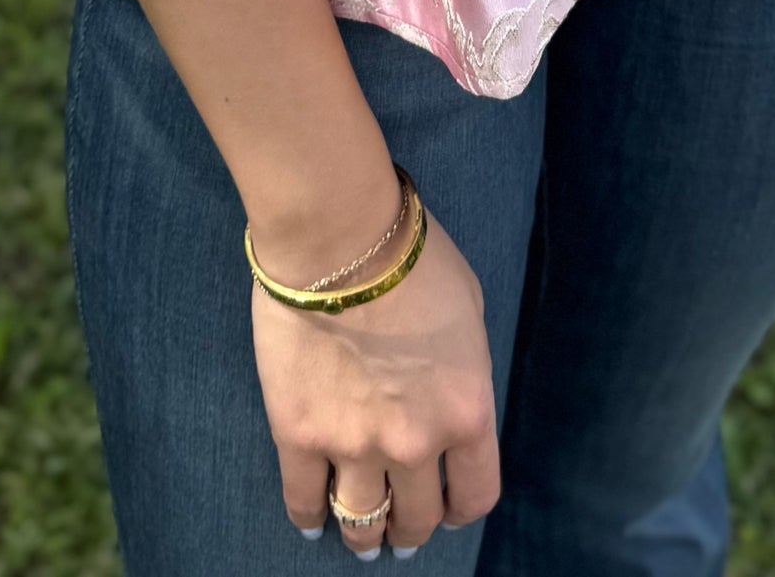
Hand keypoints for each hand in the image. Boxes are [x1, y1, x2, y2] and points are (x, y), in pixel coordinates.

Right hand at [252, 209, 501, 554]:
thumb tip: (446, 394)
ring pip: (362, 524)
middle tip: (401, 529)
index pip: (475, 494)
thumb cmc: (412, 256)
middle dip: (411, 529)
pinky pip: (303, 501)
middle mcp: (416, 443)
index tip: (448, 506)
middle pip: (418, 519)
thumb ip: (462, 368)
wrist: (341, 237)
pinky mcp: (299, 435)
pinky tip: (312, 522)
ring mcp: (354, 445)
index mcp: (466, 412)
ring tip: (361, 537)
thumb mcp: (468, 311)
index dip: (460, 507)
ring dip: (365, 537)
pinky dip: (309, 519)